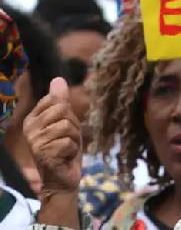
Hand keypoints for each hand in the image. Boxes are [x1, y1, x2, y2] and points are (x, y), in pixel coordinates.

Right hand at [25, 77, 82, 194]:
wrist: (63, 179)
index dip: (68, 115)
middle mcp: (30, 128)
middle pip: (63, 111)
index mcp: (33, 118)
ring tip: (66, 149)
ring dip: (74, 139)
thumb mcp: (66, 122)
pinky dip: (72, 150)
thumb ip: (61, 101)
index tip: (63, 129)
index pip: (56, 101)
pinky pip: (69, 142)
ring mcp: (35, 141)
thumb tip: (58, 79)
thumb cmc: (65, 149)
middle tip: (67, 140)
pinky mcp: (43, 153)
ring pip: (67, 126)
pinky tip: (65, 158)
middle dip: (73, 126)